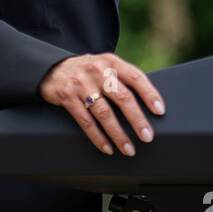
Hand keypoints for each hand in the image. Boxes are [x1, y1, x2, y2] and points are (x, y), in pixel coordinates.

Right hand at [39, 53, 164, 155]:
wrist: (52, 69)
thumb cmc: (87, 71)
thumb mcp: (105, 66)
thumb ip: (123, 78)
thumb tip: (149, 103)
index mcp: (111, 62)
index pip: (135, 77)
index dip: (149, 94)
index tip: (160, 111)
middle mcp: (97, 71)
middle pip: (122, 97)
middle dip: (137, 119)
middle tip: (147, 136)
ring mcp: (81, 85)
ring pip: (104, 113)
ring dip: (118, 134)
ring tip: (129, 149)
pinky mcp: (67, 98)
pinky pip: (85, 122)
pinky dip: (98, 137)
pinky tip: (108, 148)